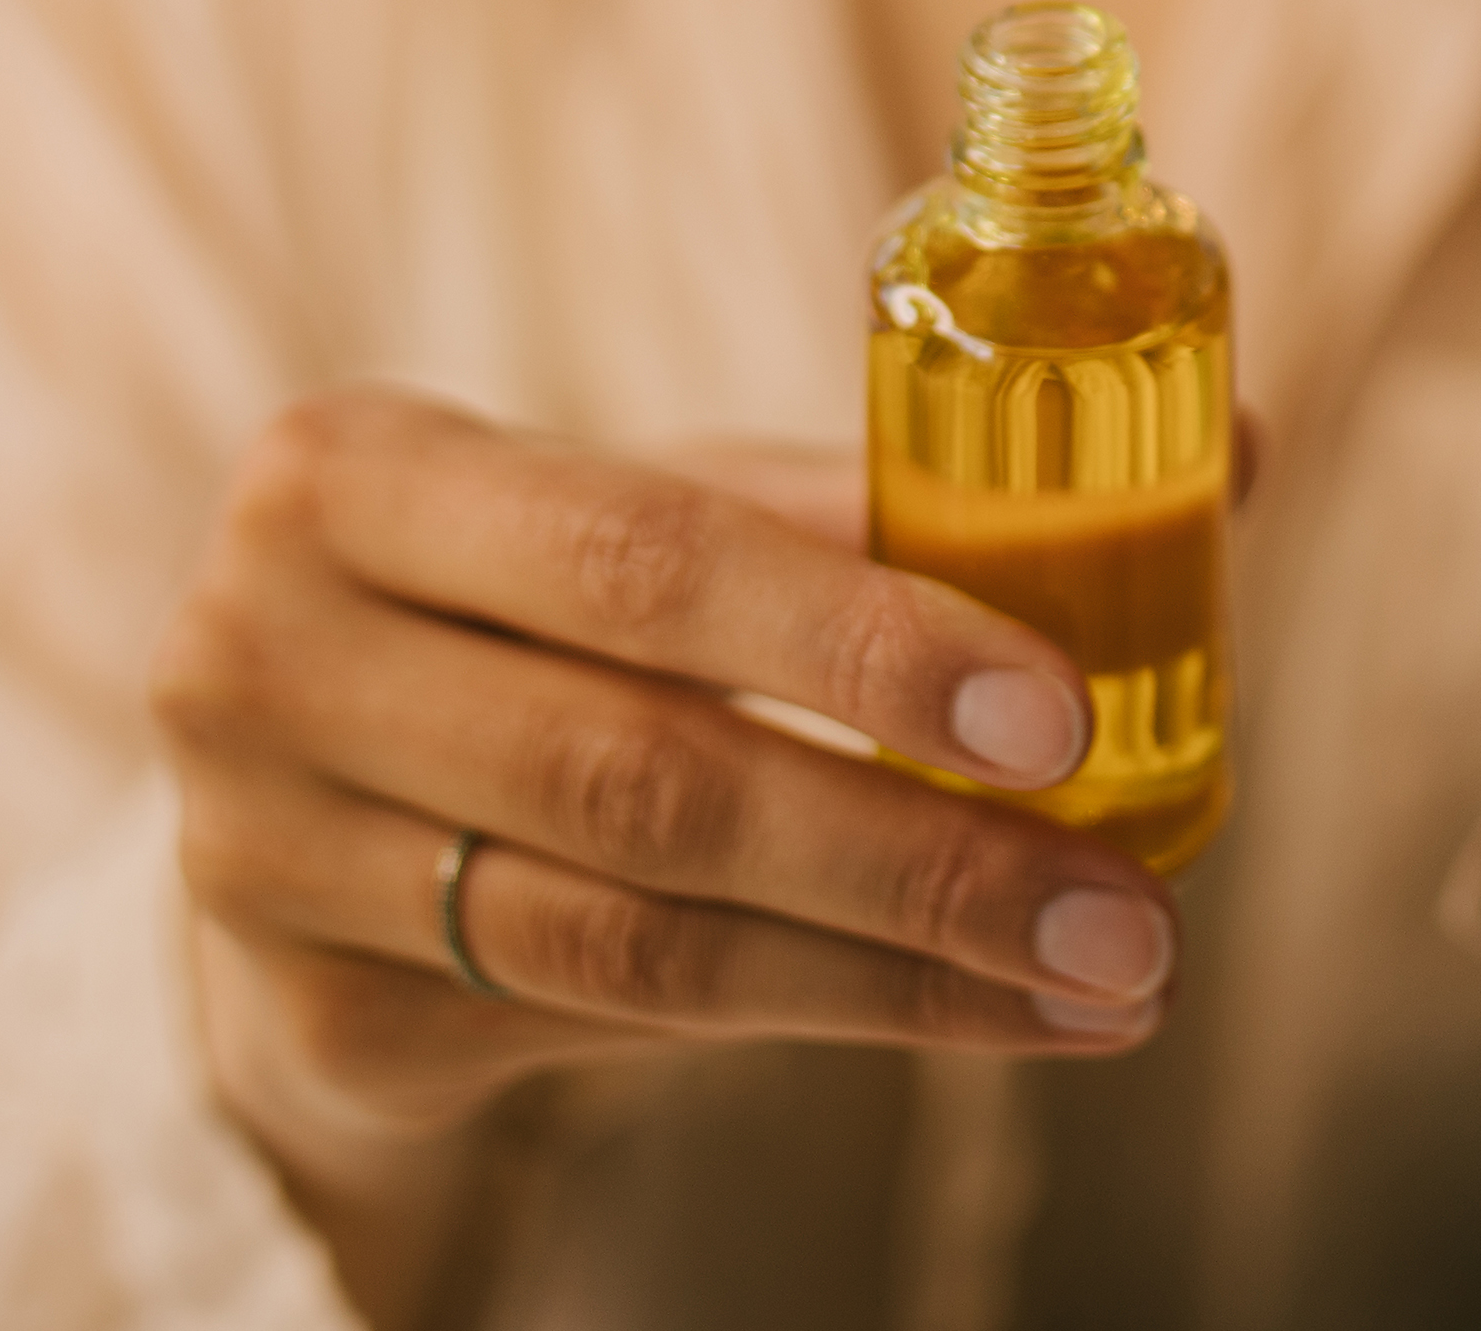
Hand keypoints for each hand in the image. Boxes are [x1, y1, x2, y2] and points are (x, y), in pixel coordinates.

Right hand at [148, 390, 1181, 1191]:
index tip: (1060, 711)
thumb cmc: (527, 610)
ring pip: (636, 936)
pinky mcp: (311, 1013)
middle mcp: (262, 652)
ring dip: (895, 974)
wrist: (295, 790)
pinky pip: (600, 1028)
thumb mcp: (649, 515)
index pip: (640, 555)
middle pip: (644, 775)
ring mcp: (260, 850)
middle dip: (919, 855)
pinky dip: (800, 1020)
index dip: (859, 642)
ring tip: (1093, 984)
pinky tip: (947, 1014)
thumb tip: (1221, 453)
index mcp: (353, 470)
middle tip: (1126, 915)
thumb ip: (882, 495)